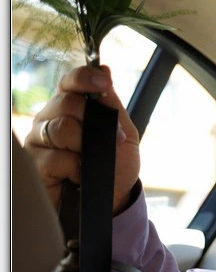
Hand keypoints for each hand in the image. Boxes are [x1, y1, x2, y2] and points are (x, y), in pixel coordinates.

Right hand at [23, 64, 140, 214]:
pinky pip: (54, 159)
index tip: (103, 81)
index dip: (84, 78)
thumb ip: (111, 105)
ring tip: (91, 161)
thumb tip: (104, 71)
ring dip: (85, 147)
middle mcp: (51, 119)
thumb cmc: (116, 166)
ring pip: (60, 129)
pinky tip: (78, 176)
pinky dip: (75, 169)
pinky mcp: (34, 166)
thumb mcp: (124, 134)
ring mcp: (39, 142)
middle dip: (92, 122)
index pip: (70, 83)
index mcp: (73, 107)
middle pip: (66, 104)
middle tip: (106, 140)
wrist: (112, 200)